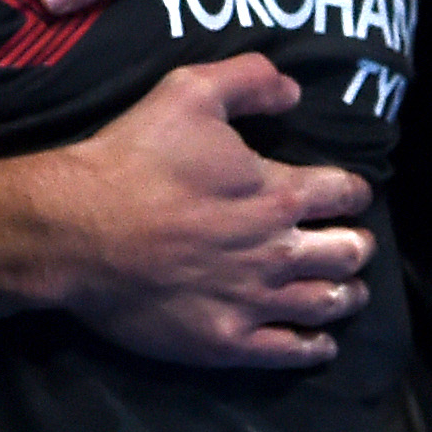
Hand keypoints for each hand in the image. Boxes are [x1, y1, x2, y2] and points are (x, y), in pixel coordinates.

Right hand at [0, 56, 375, 366]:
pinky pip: (292, 351)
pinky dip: (316, 346)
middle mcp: (277, 250)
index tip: (349, 194)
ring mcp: (254, 301)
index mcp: (277, 192)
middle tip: (352, 241)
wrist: (75, 228)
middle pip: (348, 252)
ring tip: (346, 288)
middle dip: (357, 244)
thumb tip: (293, 91)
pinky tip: (320, 341)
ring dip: (346, 292)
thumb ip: (248, 80)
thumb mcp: (188, 92)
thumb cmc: (132, 158)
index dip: (353, 191)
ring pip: (329, 303)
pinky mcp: (226, 340)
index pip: (345, 194)